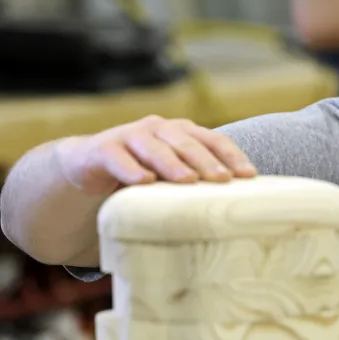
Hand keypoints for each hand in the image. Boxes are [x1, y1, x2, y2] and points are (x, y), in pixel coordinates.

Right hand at [54, 115, 257, 195]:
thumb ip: (197, 182)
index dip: (232, 156)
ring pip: (155, 148)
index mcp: (182, 133)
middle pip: (187, 143)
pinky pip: (118, 158)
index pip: (213, 140)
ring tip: (187, 180)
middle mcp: (159, 129)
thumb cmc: (144, 172)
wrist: (89, 165)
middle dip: (207, 161)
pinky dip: (131, 169)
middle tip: (223, 179)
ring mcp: (130, 136)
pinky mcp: (103, 149)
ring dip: (172, 163)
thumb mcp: (172, 174)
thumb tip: (236, 210)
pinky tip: (144, 182)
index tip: (249, 176)